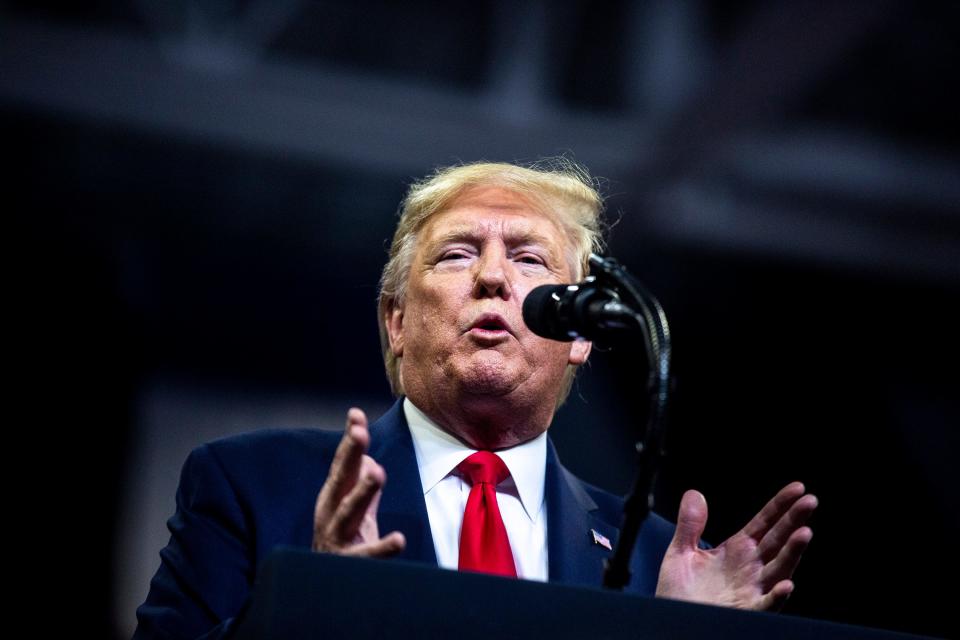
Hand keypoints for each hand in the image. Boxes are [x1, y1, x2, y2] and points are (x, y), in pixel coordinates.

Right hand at [312, 408, 405, 556]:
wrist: (318, 590)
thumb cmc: (341, 544)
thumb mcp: (351, 510)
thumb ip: (358, 484)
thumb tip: (367, 457)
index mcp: (333, 499)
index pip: (341, 464)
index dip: (349, 440)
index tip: (356, 415)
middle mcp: (329, 515)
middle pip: (340, 481)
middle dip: (349, 456)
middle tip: (361, 434)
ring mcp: (336, 539)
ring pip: (348, 514)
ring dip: (362, 492)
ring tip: (378, 473)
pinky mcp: (347, 565)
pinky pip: (366, 556)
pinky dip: (381, 548)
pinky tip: (399, 539)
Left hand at [655, 482, 816, 610]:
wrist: (672, 622)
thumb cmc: (678, 593)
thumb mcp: (680, 553)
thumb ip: (690, 525)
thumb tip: (694, 493)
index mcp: (737, 550)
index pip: (764, 523)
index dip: (780, 506)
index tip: (797, 488)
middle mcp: (750, 568)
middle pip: (777, 540)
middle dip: (794, 520)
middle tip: (811, 501)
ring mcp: (752, 589)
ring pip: (779, 568)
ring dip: (793, 552)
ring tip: (805, 532)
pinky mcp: (747, 611)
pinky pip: (766, 604)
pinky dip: (777, 595)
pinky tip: (787, 584)